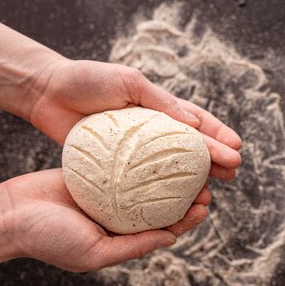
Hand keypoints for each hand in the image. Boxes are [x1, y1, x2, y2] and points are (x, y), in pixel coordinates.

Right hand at [2, 169, 210, 271]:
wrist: (11, 213)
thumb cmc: (48, 238)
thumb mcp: (94, 253)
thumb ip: (133, 247)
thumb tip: (171, 240)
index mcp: (121, 237)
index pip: (163, 229)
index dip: (186, 220)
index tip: (204, 206)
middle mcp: (118, 215)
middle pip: (159, 204)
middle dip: (184, 194)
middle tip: (204, 181)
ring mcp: (108, 193)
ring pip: (145, 183)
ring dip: (167, 175)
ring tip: (188, 163)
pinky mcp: (96, 173)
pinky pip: (124, 166)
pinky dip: (142, 161)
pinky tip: (158, 149)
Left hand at [28, 59, 241, 179]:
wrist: (47, 93)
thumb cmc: (88, 81)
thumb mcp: (128, 82)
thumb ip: (161, 102)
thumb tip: (194, 122)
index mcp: (161, 109)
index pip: (198, 123)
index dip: (218, 136)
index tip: (237, 149)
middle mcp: (153, 132)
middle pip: (191, 150)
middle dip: (215, 161)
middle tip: (232, 175)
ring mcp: (137, 152)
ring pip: (172, 169)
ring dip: (193, 182)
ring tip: (208, 195)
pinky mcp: (117, 168)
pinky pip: (143, 183)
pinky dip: (161, 193)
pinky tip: (172, 204)